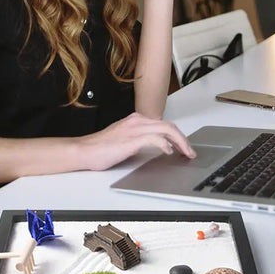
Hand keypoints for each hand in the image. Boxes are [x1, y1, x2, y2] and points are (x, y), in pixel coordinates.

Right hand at [77, 112, 195, 170]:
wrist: (84, 150)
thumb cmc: (99, 148)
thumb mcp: (123, 140)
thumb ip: (138, 140)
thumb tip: (154, 147)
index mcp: (135, 120)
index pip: (163, 124)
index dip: (177, 135)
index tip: (183, 146)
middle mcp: (137, 121)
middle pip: (169, 125)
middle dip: (183, 139)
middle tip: (190, 151)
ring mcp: (134, 129)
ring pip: (166, 130)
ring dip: (180, 142)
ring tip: (186, 153)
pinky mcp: (131, 139)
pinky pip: (155, 139)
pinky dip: (165, 144)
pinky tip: (169, 152)